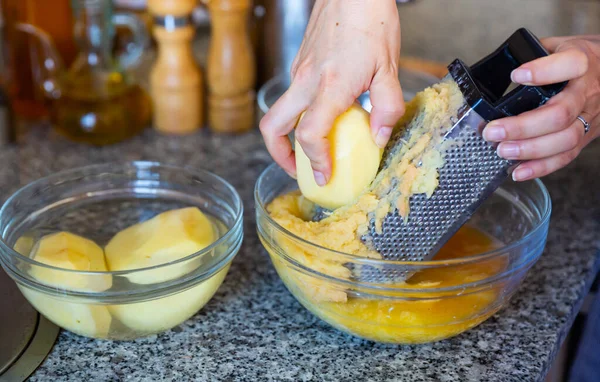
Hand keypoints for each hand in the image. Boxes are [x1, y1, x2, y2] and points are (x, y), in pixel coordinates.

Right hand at [259, 0, 403, 184]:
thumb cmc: (372, 21)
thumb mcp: (390, 67)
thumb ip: (387, 107)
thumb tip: (380, 137)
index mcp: (330, 87)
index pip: (310, 135)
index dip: (315, 161)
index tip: (323, 175)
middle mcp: (306, 81)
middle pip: (273, 127)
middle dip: (279, 155)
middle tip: (297, 168)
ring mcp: (299, 71)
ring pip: (280, 111)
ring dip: (288, 135)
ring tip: (309, 147)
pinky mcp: (300, 63)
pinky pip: (292, 95)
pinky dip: (300, 112)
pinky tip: (324, 111)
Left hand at [482, 35, 599, 180]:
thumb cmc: (576, 58)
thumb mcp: (559, 44)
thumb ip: (532, 54)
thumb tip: (495, 69)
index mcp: (582, 61)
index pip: (570, 64)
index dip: (544, 71)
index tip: (517, 75)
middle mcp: (587, 91)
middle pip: (560, 113)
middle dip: (522, 126)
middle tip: (492, 131)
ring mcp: (589, 117)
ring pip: (564, 139)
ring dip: (529, 149)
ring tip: (501, 150)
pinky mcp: (587, 136)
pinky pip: (566, 156)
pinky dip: (541, 167)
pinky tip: (517, 171)